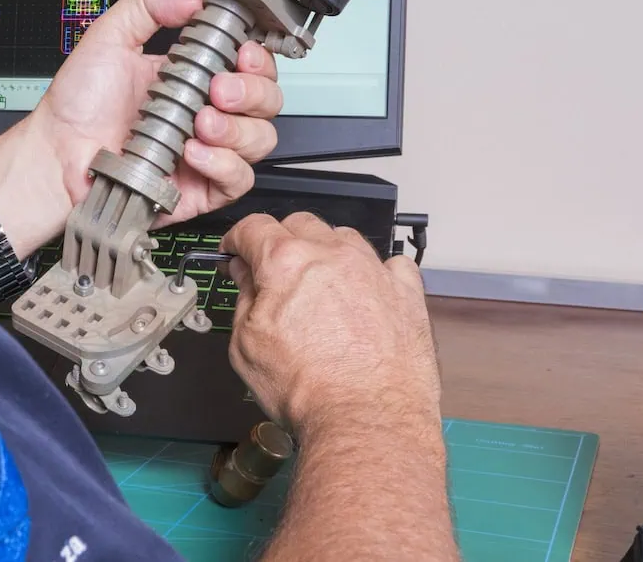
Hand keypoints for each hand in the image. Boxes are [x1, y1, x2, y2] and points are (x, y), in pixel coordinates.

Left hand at [0, 0, 281, 301]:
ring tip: (201, 121)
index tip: (244, 50)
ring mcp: (208, 151)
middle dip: (253, 90)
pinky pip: (238, 179)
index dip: (257, 57)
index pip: (250, 63)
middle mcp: (207, 112)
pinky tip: (193, 151)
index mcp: (193, 76)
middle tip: (221, 87)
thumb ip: (148, 5)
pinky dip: (223, 163)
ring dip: (238, 128)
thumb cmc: (76, 105)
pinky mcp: (201, 188)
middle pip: (266, 101)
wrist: (55, 154)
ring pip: (260, 140)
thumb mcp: (109, 36)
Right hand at [220, 212, 440, 436]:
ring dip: (326, 251)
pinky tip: (366, 294)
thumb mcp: (246, 346)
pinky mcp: (406, 292)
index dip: (237, 239)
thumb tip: (246, 277)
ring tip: (321, 285)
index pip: (253, 228)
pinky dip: (375, 272)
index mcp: (287, 262)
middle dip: (281, 240)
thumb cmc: (308, 389)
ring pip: (344, 237)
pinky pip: (391, 264)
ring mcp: (373, 269)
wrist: (366, 419)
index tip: (236, 251)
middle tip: (274, 271)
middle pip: (300, 223)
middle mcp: (332, 255)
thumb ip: (244, 299)